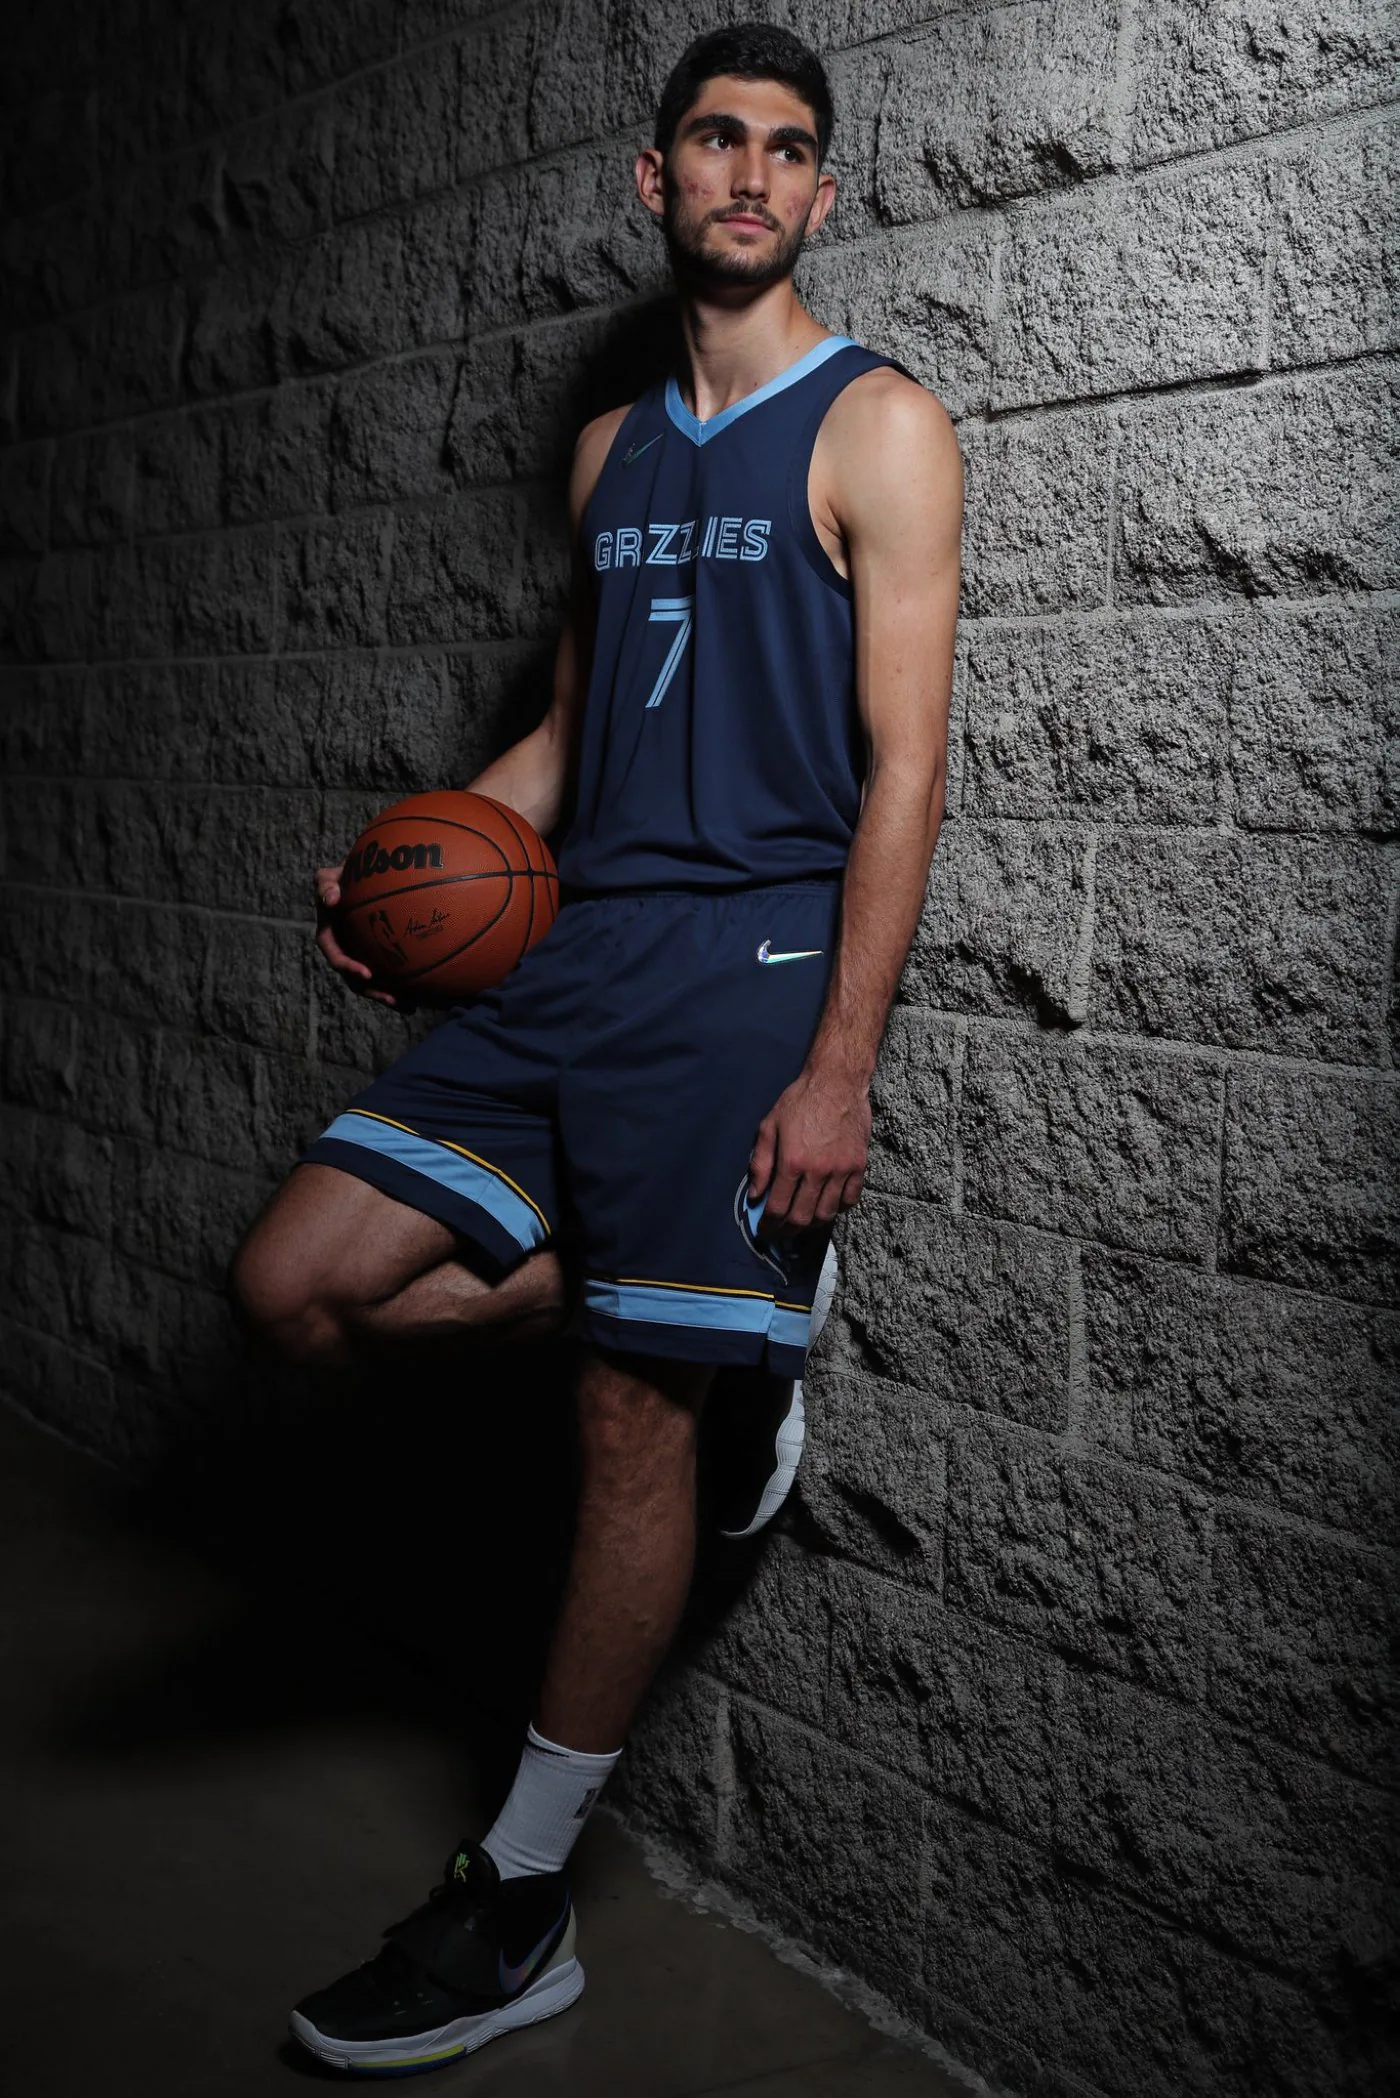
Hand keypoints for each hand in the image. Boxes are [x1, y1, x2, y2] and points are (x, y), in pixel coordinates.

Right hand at [314, 862, 404, 1008]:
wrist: (363, 876)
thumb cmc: (346, 874)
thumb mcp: (330, 875)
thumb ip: (325, 883)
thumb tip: (330, 899)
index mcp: (329, 935)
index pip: (335, 955)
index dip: (348, 967)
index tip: (367, 974)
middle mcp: (344, 949)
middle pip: (355, 978)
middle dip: (373, 992)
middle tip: (393, 999)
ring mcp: (360, 953)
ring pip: (373, 981)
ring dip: (389, 994)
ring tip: (410, 1005)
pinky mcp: (378, 954)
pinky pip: (389, 970)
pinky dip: (403, 981)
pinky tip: (423, 990)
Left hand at [748, 1064, 870, 1234]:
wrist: (837, 1082)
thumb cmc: (800, 1100)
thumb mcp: (769, 1126)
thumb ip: (760, 1163)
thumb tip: (755, 1195)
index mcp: (792, 1161)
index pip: (779, 1207)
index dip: (770, 1225)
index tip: (765, 1230)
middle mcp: (818, 1170)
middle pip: (802, 1217)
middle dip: (787, 1231)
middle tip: (780, 1233)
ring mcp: (842, 1170)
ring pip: (827, 1213)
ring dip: (811, 1224)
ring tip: (800, 1224)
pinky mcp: (859, 1166)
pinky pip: (849, 1200)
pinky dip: (837, 1209)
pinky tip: (826, 1207)